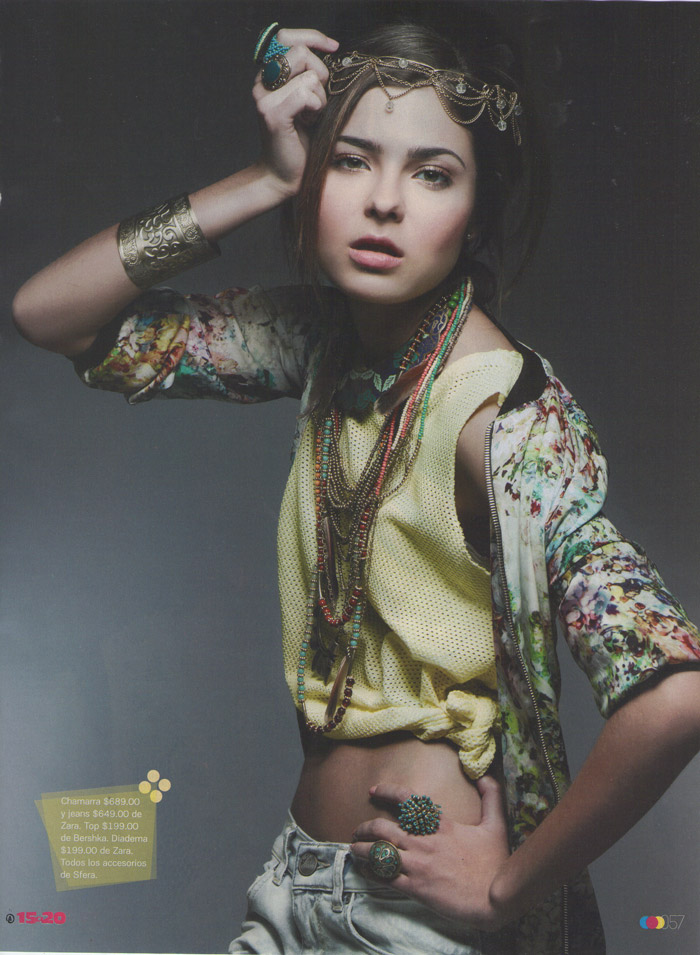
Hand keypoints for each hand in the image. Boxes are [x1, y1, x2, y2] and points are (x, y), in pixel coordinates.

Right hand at [253, 28, 338, 196]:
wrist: (283, 175)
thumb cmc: (300, 140)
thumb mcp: (308, 100)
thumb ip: (310, 75)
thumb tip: (329, 53)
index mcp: (268, 75)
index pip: (287, 37)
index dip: (313, 37)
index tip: (333, 48)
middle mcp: (262, 83)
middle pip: (301, 52)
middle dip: (320, 73)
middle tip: (318, 99)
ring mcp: (264, 98)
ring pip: (308, 76)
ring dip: (320, 97)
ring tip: (311, 115)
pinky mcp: (273, 114)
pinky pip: (306, 95)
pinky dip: (316, 108)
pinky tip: (310, 122)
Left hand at [351, 777, 511, 931]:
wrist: (495, 900)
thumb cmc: (495, 864)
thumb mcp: (496, 826)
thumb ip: (491, 798)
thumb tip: (486, 776)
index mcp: (441, 825)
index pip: (407, 799)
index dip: (386, 791)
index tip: (373, 790)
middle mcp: (425, 842)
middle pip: (383, 827)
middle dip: (365, 827)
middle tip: (359, 830)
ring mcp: (418, 865)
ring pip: (379, 852)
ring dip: (362, 849)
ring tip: (354, 849)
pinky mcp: (416, 888)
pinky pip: (385, 878)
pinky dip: (371, 872)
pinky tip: (364, 870)